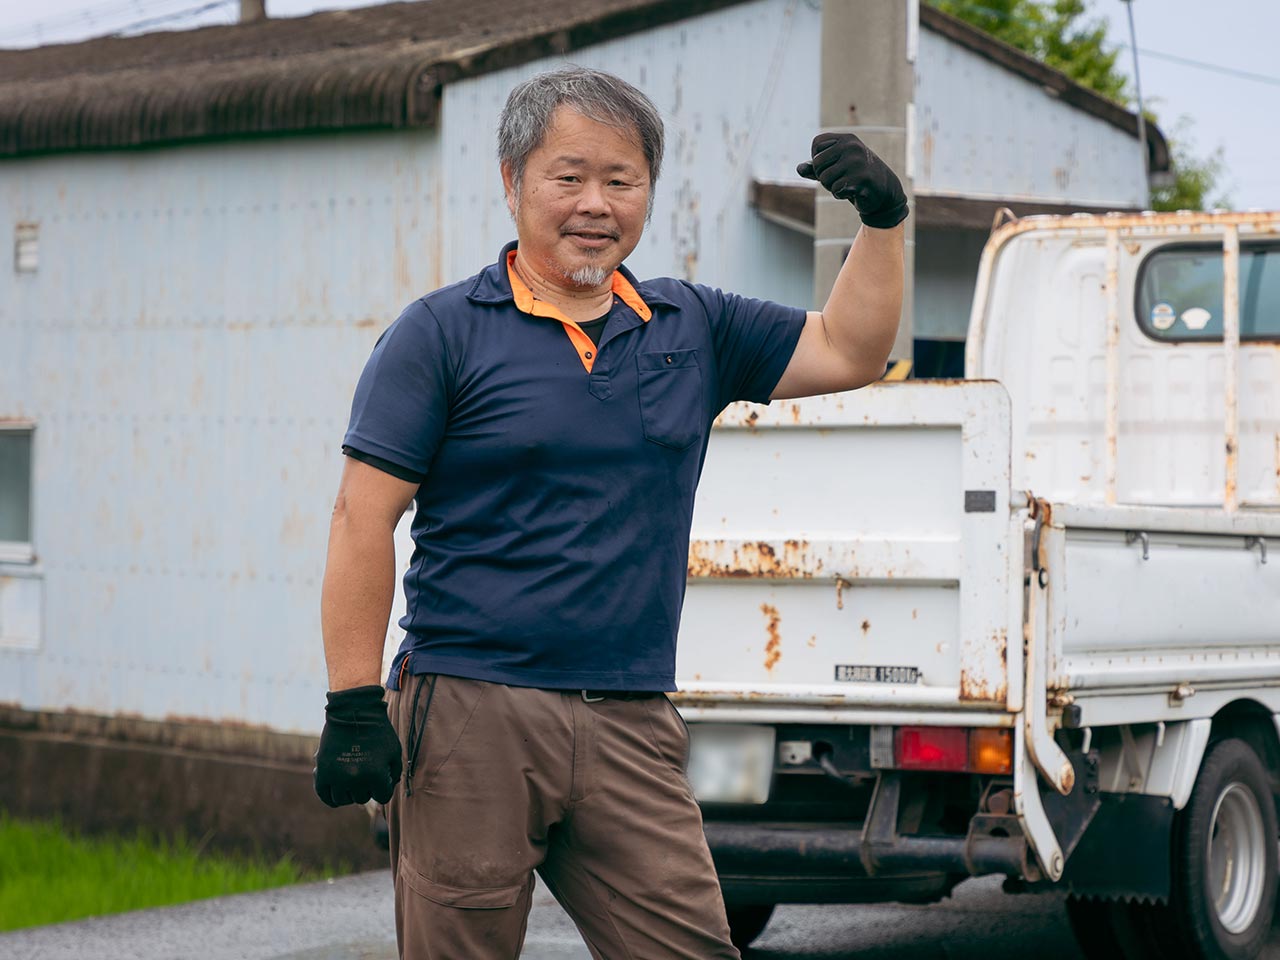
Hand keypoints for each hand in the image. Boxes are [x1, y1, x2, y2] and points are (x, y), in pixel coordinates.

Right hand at [313, 684, 402, 806]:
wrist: (353, 711)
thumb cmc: (377, 730)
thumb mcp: (394, 751)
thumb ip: (395, 773)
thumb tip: (388, 787)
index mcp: (376, 775)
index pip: (382, 796)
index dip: (383, 787)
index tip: (381, 777)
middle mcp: (356, 779)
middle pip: (362, 797)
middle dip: (367, 787)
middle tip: (365, 772)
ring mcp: (337, 777)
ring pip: (343, 799)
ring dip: (349, 792)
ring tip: (352, 780)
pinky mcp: (322, 772)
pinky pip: (325, 796)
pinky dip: (331, 797)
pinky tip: (337, 791)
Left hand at [797, 133, 908, 228]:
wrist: (883, 191)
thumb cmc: (855, 177)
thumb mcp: (834, 168)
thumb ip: (815, 168)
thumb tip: (799, 169)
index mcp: (845, 138)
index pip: (816, 145)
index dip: (818, 159)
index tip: (833, 165)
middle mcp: (851, 146)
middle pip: (817, 163)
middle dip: (823, 177)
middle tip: (840, 178)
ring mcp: (857, 161)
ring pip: (824, 178)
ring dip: (832, 187)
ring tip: (847, 184)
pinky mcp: (862, 177)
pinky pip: (836, 189)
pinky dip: (840, 194)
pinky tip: (853, 191)